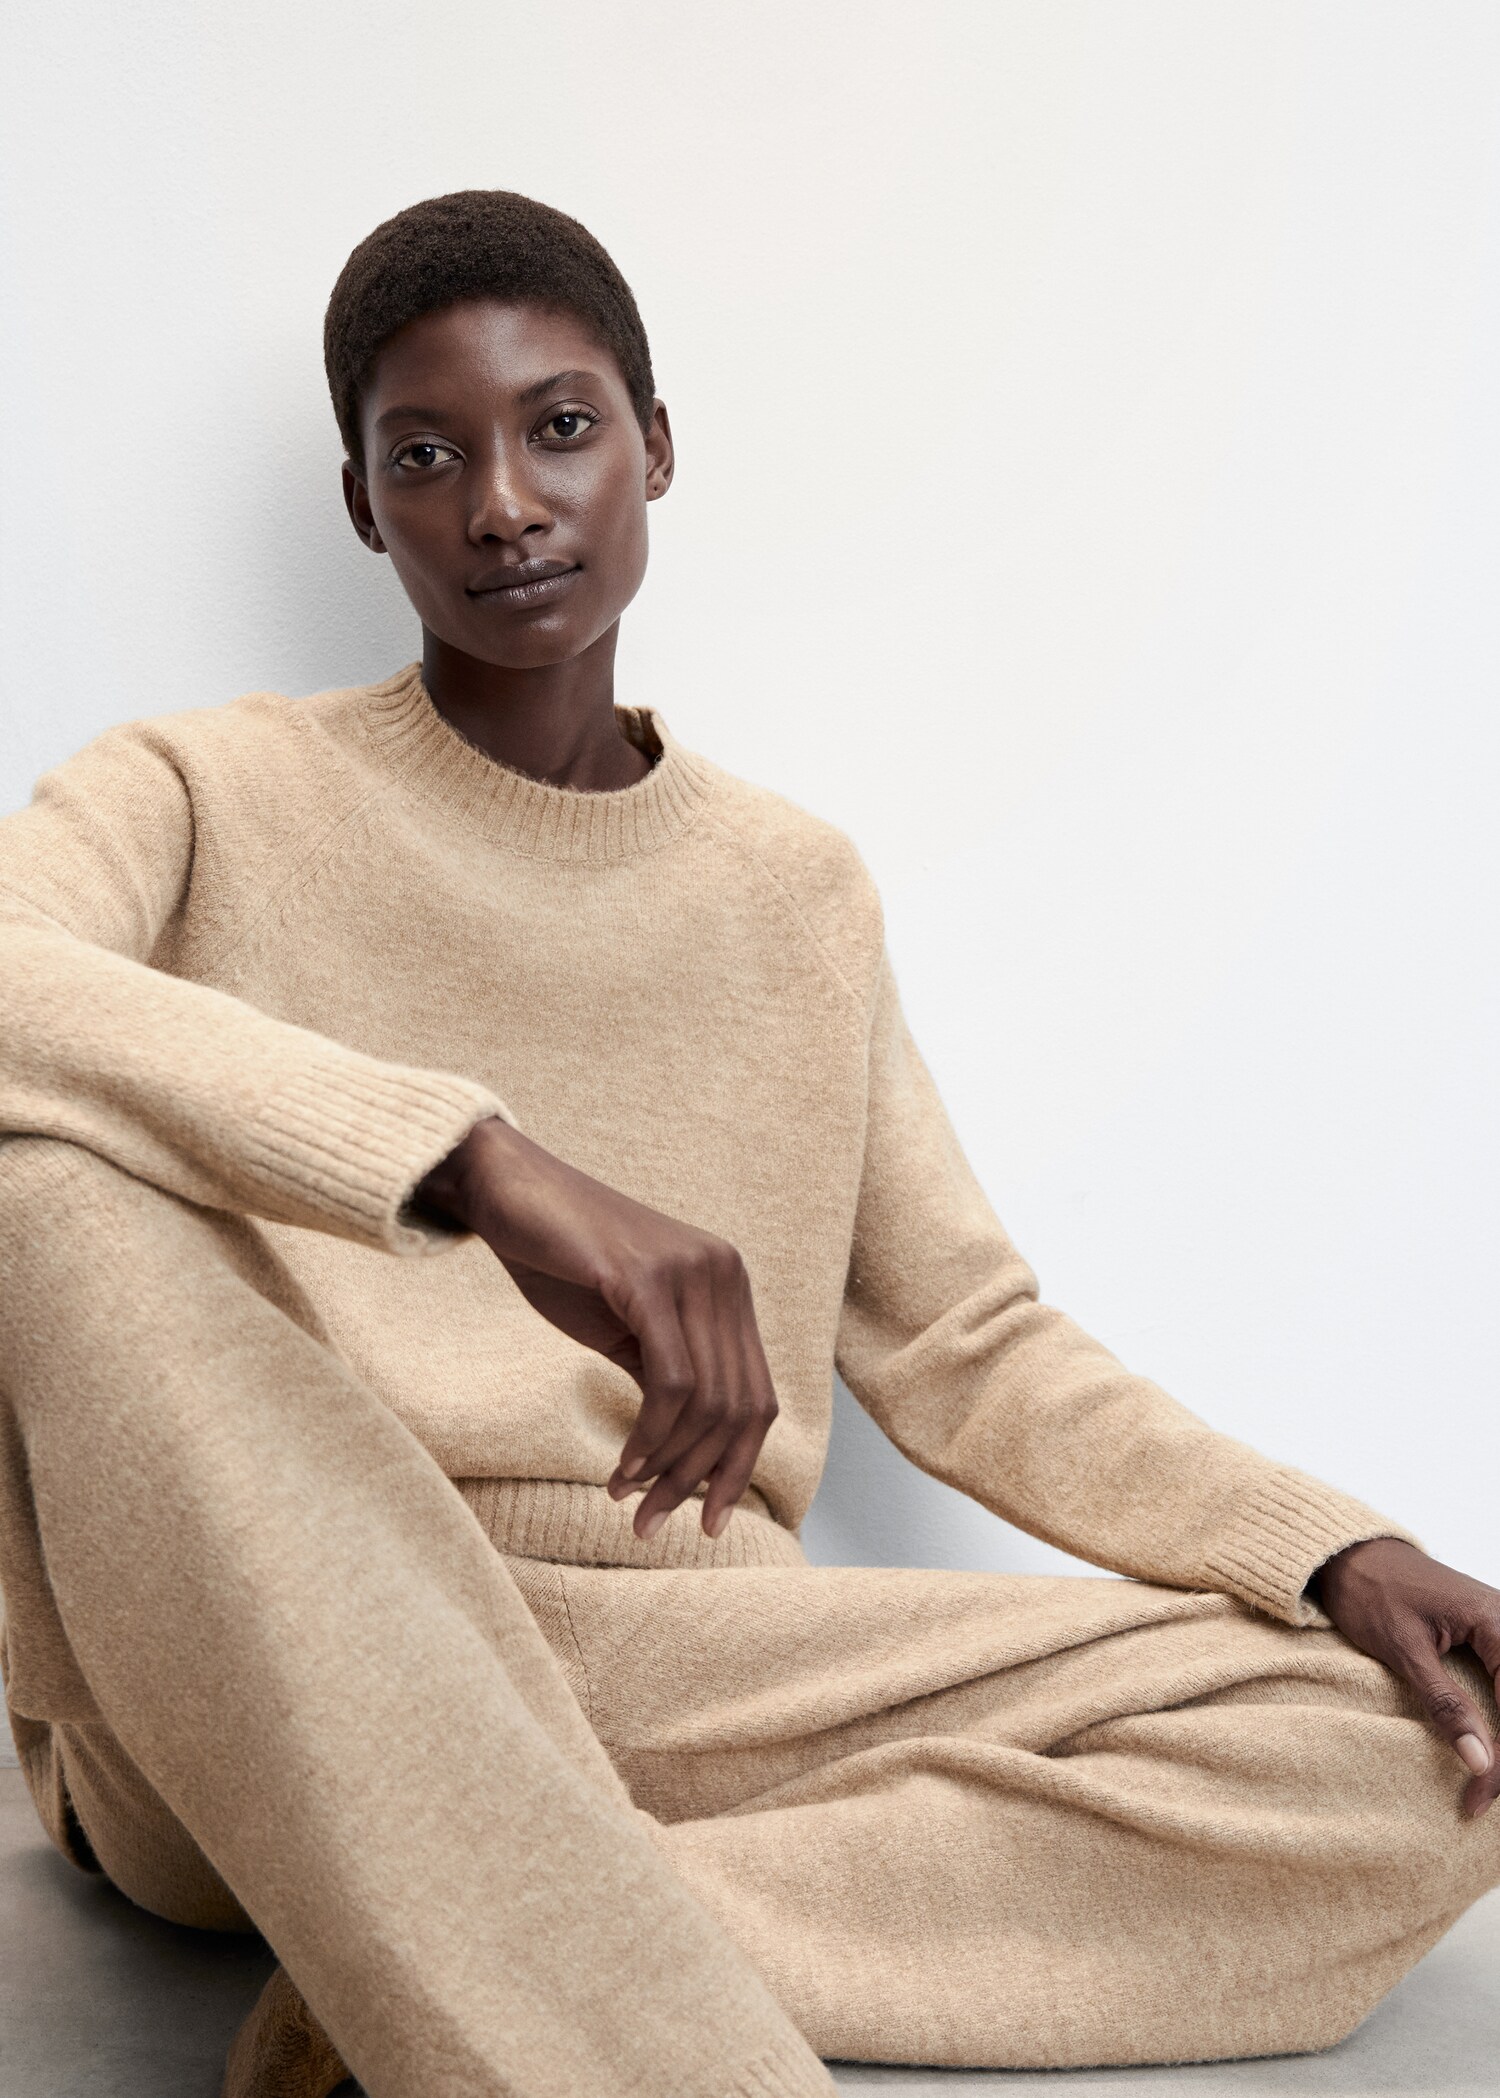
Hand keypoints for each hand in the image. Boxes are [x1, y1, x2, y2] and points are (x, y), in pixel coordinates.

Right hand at [411, 1117, 778, 1541]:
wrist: (508, 1191)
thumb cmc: (563, 1260)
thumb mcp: (629, 1327)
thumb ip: (667, 1376)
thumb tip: (688, 1455)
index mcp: (729, 1288)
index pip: (757, 1397)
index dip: (736, 1467)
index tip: (705, 1521)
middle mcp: (725, 1276)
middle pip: (741, 1409)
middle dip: (699, 1479)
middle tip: (651, 1522)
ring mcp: (692, 1273)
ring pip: (708, 1404)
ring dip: (669, 1468)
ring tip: (627, 1500)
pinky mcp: (648, 1280)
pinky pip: (670, 1384)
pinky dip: (650, 1439)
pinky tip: (622, 1467)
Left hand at [1313, 1536, 1499, 1816]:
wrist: (1351, 1553)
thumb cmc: (1372, 1591)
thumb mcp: (1404, 1651)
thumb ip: (1445, 1704)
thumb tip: (1481, 1761)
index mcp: (1497, 1622)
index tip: (1478, 1798)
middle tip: (1480, 1799)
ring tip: (1485, 1785)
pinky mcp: (1494, 1639)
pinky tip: (1491, 1751)